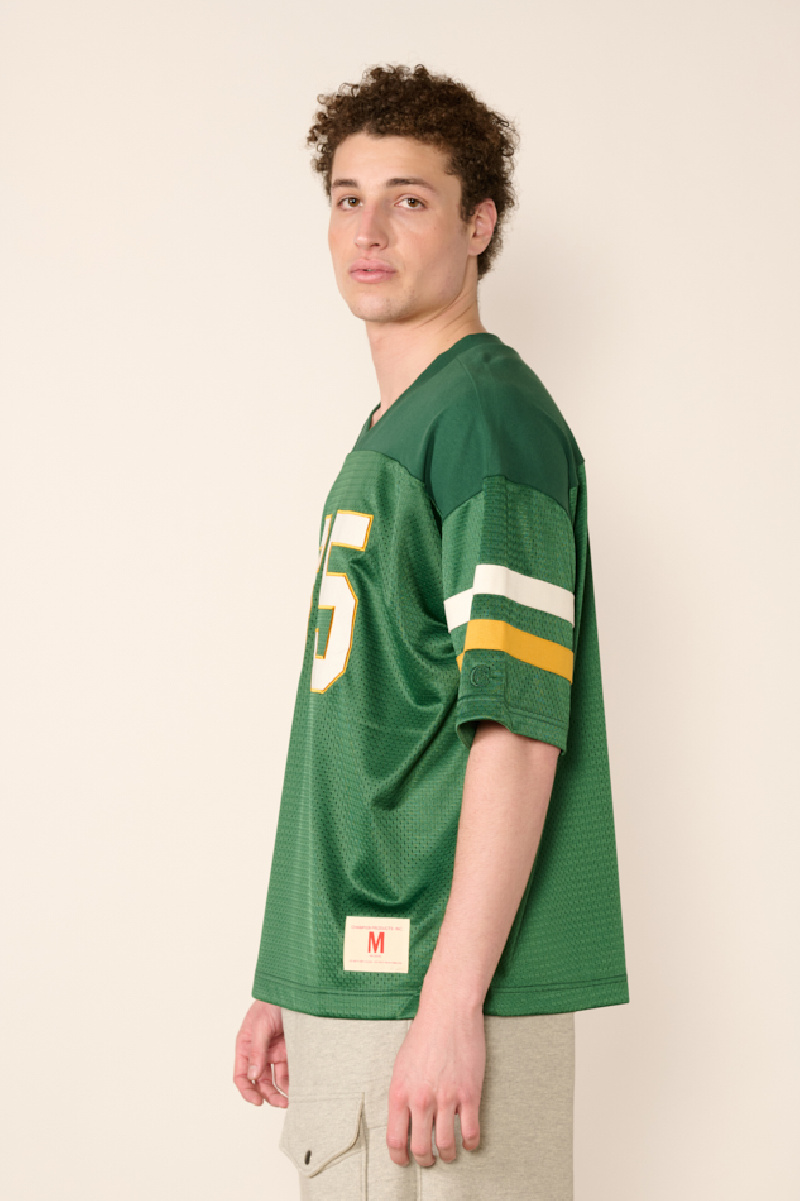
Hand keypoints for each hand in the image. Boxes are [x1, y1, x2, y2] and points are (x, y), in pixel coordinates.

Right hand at [233, 1000, 288, 1107]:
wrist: (293, 990)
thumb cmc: (271, 1002)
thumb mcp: (261, 1025)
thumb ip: (257, 1050)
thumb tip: (253, 1077)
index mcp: (246, 1046)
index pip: (241, 1075)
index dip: (247, 1091)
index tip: (257, 1102)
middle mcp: (259, 1053)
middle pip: (260, 1082)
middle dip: (268, 1095)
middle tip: (280, 1103)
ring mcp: (275, 1053)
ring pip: (275, 1080)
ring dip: (281, 1092)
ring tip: (290, 1100)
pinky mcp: (290, 1051)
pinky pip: (289, 1072)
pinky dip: (292, 1082)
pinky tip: (299, 1088)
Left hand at [386, 993, 484, 1166]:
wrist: (448, 1012)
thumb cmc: (425, 1033)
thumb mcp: (402, 1065)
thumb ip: (403, 1094)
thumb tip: (406, 1119)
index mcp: (400, 1092)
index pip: (395, 1140)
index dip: (400, 1157)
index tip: (405, 1160)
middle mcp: (421, 1099)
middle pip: (421, 1148)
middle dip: (425, 1159)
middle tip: (430, 1159)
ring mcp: (446, 1098)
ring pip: (446, 1145)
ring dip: (448, 1155)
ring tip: (450, 1153)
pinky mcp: (469, 1094)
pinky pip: (470, 1132)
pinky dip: (470, 1143)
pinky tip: (469, 1142)